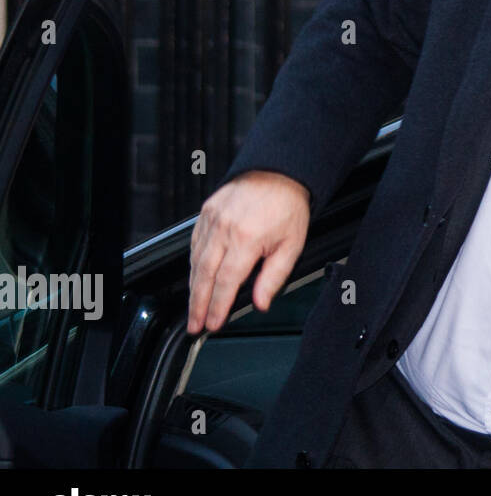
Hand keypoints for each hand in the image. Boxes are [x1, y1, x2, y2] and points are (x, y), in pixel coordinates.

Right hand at [188, 170, 310, 334]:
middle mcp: (225, 229)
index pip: (226, 282)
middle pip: (204, 275)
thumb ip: (274, 277)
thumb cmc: (288, 206)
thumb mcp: (292, 245)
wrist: (280, 172)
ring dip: (193, 287)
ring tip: (194, 307)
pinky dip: (193, 263)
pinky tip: (195, 277)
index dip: (218, 306)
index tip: (213, 323)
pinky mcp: (206, 212)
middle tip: (195, 324)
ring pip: (195, 260)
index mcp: (247, 238)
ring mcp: (212, 219)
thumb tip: (261, 302)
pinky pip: (195, 243)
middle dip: (198, 304)